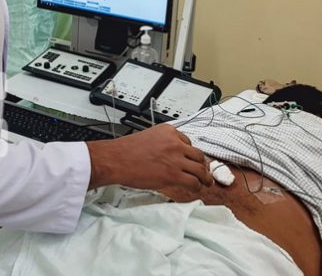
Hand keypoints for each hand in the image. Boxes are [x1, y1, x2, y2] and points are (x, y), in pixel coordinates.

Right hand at [87, 123, 212, 190]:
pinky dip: (197, 186)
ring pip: (200, 169)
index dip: (190, 153)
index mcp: (168, 131)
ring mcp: (176, 158)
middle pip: (198, 154)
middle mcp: (175, 143)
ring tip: (206, 182)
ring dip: (204, 177)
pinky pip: (194, 181)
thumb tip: (169, 155)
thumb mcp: (148, 138)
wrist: (116, 160)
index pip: (188, 141)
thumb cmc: (126, 151)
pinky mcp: (174, 174)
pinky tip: (195, 189)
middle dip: (202, 164)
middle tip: (204, 171)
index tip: (191, 159)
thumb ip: (162, 143)